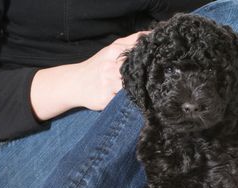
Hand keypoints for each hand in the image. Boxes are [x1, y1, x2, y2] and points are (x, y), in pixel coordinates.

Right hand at [30, 31, 149, 121]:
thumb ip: (131, 41)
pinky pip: (124, 102)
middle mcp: (112, 67)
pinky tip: (137, 101)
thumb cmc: (97, 66)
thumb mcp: (112, 48)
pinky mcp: (106, 99)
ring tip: (147, 91)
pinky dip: (132, 101)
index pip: (140, 53)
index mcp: (115, 52)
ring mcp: (109, 84)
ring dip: (141, 90)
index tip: (162, 62)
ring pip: (132, 87)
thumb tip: (150, 35)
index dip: (152, 58)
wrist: (75, 83)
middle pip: (138, 70)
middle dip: (148, 75)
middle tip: (160, 79)